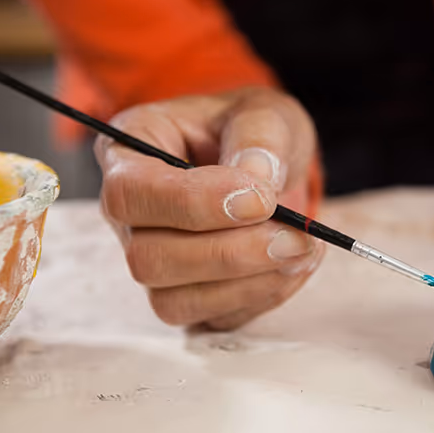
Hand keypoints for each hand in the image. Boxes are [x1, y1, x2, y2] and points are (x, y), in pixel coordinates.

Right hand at [95, 86, 323, 329]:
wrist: (269, 168)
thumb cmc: (253, 134)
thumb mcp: (263, 113)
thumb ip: (259, 136)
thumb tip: (256, 180)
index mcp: (128, 156)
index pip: (131, 194)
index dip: (195, 204)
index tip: (261, 199)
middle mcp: (130, 218)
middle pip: (148, 258)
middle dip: (230, 254)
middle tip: (296, 235)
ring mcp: (155, 263)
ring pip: (174, 301)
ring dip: (249, 284)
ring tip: (305, 248)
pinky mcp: (189, 297)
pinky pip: (214, 319)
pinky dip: (263, 298)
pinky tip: (297, 265)